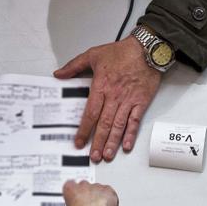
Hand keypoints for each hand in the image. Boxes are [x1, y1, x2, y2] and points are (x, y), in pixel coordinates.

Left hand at [54, 36, 161, 161]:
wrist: (147, 49)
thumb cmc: (122, 52)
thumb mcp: (94, 54)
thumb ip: (74, 66)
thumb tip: (58, 74)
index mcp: (101, 85)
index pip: (90, 112)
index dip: (84, 129)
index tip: (78, 142)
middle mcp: (115, 96)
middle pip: (104, 123)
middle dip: (97, 141)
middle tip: (92, 156)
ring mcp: (129, 100)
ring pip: (119, 125)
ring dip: (112, 142)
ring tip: (106, 155)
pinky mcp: (141, 102)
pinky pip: (135, 121)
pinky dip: (131, 134)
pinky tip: (126, 146)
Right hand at [62, 179, 118, 205]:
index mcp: (71, 188)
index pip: (71, 185)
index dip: (76, 192)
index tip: (78, 197)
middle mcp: (83, 185)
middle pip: (86, 186)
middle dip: (89, 194)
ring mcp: (96, 186)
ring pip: (99, 190)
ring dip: (100, 197)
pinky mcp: (108, 189)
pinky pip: (110, 193)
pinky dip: (110, 199)